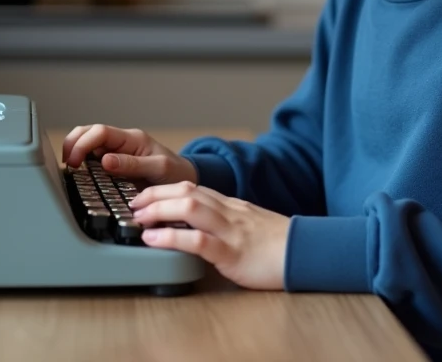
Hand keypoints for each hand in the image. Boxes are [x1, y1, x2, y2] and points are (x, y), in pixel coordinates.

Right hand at [61, 123, 197, 185]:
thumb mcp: (158, 168)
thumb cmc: (175, 172)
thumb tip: (105, 161)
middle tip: (68, 167)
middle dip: (72, 145)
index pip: (99, 132)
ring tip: (71, 172)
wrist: (183, 179)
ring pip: (87, 144)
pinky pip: (92, 159)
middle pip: (87, 132)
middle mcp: (121, 142)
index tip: (74, 163)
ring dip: (75, 153)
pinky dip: (82, 165)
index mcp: (131, 138)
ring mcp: (116, 152)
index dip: (82, 144)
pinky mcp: (114, 163)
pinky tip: (79, 176)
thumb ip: (133, 165)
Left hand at [129, 181, 289, 290]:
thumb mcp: (249, 226)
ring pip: (190, 208)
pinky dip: (171, 238)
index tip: (143, 195)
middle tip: (133, 204)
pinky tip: (153, 240)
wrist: (308, 254)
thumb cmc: (279, 245)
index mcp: (230, 205)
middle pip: (186, 190)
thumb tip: (199, 226)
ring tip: (138, 218)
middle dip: (154, 194)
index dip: (163, 189)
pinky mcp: (232, 253)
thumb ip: (225, 222)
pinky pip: (198, 241)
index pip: (191, 187)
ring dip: (158, 210)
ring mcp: (230, 230)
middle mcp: (228, 212)